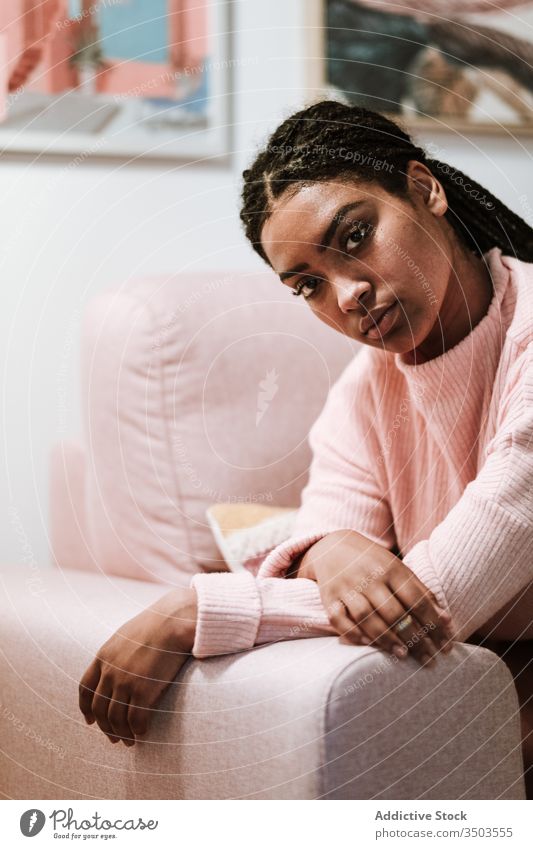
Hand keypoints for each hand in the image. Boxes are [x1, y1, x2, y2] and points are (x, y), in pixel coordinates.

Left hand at [79, 586, 196, 745]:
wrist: (173, 621)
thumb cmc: (157, 624)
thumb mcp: (127, 634)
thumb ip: (119, 652)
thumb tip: (122, 663)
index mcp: (103, 656)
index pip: (85, 688)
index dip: (86, 708)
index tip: (90, 721)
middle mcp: (110, 671)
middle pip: (99, 708)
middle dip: (104, 727)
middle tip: (113, 738)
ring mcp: (124, 681)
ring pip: (115, 718)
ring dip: (121, 734)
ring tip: (129, 741)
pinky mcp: (142, 690)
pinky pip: (135, 720)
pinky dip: (137, 730)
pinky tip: (143, 734)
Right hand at [296, 530, 453, 665]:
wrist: (334, 546)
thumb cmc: (374, 562)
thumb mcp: (398, 569)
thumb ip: (421, 592)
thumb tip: (446, 620)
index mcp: (391, 568)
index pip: (416, 599)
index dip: (433, 624)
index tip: (445, 646)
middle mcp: (369, 577)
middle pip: (393, 611)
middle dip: (414, 638)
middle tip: (429, 659)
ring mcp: (347, 586)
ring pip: (366, 616)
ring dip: (386, 638)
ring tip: (403, 654)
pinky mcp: (328, 596)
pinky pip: (338, 618)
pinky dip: (352, 633)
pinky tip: (368, 643)